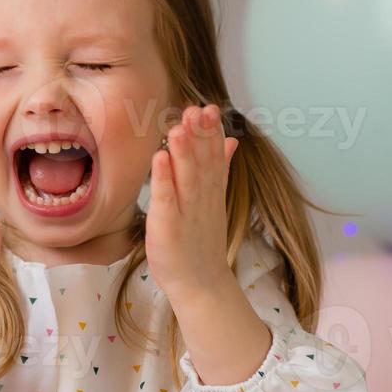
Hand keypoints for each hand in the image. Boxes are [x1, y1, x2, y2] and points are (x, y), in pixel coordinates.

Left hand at [146, 104, 239, 304]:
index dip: (211, 132)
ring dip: (183, 151)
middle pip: (203, 161)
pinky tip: (159, 158)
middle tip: (198, 109)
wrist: (200, 284)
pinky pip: (166, 199)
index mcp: (211, 189)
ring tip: (178, 127)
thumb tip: (231, 140)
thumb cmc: (200, 240)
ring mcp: (186, 211)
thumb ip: (219, 168)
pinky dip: (163, 179)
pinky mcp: (168, 226)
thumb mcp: (214, 199)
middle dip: (200, 135)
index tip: (209, 108)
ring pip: (186, 177)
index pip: (214, 155)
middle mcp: (202, 197)